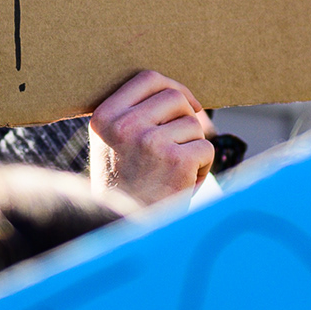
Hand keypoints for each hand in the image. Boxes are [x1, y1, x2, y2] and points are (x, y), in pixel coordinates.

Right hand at [89, 70, 215, 206]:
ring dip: (193, 146)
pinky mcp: (176, 160)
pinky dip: (202, 167)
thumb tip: (183, 97)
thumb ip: (135, 116)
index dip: (173, 87)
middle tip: (181, 146)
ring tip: (175, 172)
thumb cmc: (125, 188)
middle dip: (186, 118)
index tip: (186, 105)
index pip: (147, 79)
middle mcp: (124, 126)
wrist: (126, 230)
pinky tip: (184, 183)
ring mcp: (150, 142)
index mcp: (104, 117)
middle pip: (175, 98)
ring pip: (193, 124)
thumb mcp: (113, 145)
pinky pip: (205, 148)